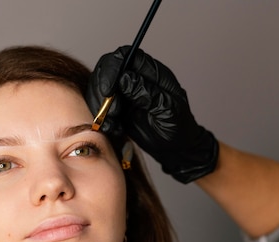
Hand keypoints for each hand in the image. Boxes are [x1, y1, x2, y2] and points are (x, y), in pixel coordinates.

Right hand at [86, 46, 218, 183]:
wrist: (175, 148)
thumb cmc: (178, 128)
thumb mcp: (168, 111)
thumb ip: (149, 93)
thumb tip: (125, 78)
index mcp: (152, 73)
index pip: (126, 56)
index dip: (112, 68)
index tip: (108, 90)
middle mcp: (136, 78)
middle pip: (106, 69)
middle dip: (103, 91)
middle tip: (112, 113)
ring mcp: (124, 92)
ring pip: (99, 87)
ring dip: (100, 106)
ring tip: (113, 125)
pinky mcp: (117, 106)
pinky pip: (99, 105)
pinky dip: (101, 118)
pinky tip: (114, 129)